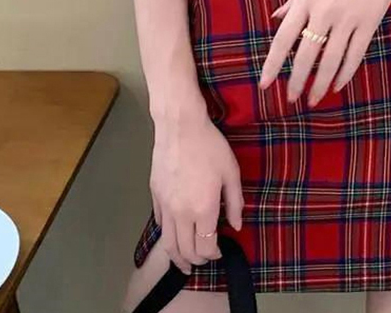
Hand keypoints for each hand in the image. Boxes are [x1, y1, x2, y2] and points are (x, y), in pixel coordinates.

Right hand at [150, 101, 244, 273]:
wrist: (180, 126)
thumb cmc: (210, 146)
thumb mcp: (231, 172)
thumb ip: (234, 202)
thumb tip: (236, 225)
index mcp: (203, 209)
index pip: (206, 246)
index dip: (214, 254)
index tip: (220, 250)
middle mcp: (181, 213)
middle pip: (186, 250)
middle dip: (197, 260)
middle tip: (204, 261)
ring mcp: (165, 206)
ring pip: (168, 243)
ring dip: (177, 257)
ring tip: (184, 263)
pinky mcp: (154, 196)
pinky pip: (160, 224)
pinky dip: (167, 236)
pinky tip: (173, 236)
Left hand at [258, 0, 390, 106]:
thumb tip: (277, 17)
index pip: (283, 38)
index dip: (272, 64)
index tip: (264, 84)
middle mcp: (324, 11)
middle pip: (306, 55)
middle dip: (297, 81)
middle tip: (290, 100)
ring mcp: (348, 18)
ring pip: (331, 60)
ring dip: (320, 83)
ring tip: (313, 99)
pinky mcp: (369, 22)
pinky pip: (355, 54)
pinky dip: (346, 73)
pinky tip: (338, 85)